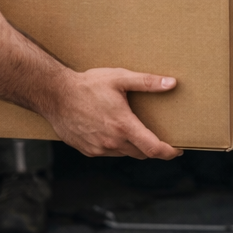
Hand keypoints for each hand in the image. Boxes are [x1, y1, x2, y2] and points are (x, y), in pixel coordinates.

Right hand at [38, 68, 180, 158]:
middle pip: (141, 153)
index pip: (153, 148)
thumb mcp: (119, 78)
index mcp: (123, 126)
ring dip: (133, 146)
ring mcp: (98, 148)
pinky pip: (108, 153)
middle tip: (160, 138)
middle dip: (152, 148)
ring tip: (135, 131)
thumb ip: (147, 82)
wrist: (54, 95)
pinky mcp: (86, 150)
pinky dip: (116, 146)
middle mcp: (112, 142)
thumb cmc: (88, 84)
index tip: (178, 150)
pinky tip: (113, 132)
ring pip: (124, 153)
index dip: (168, 152)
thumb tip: (172, 83)